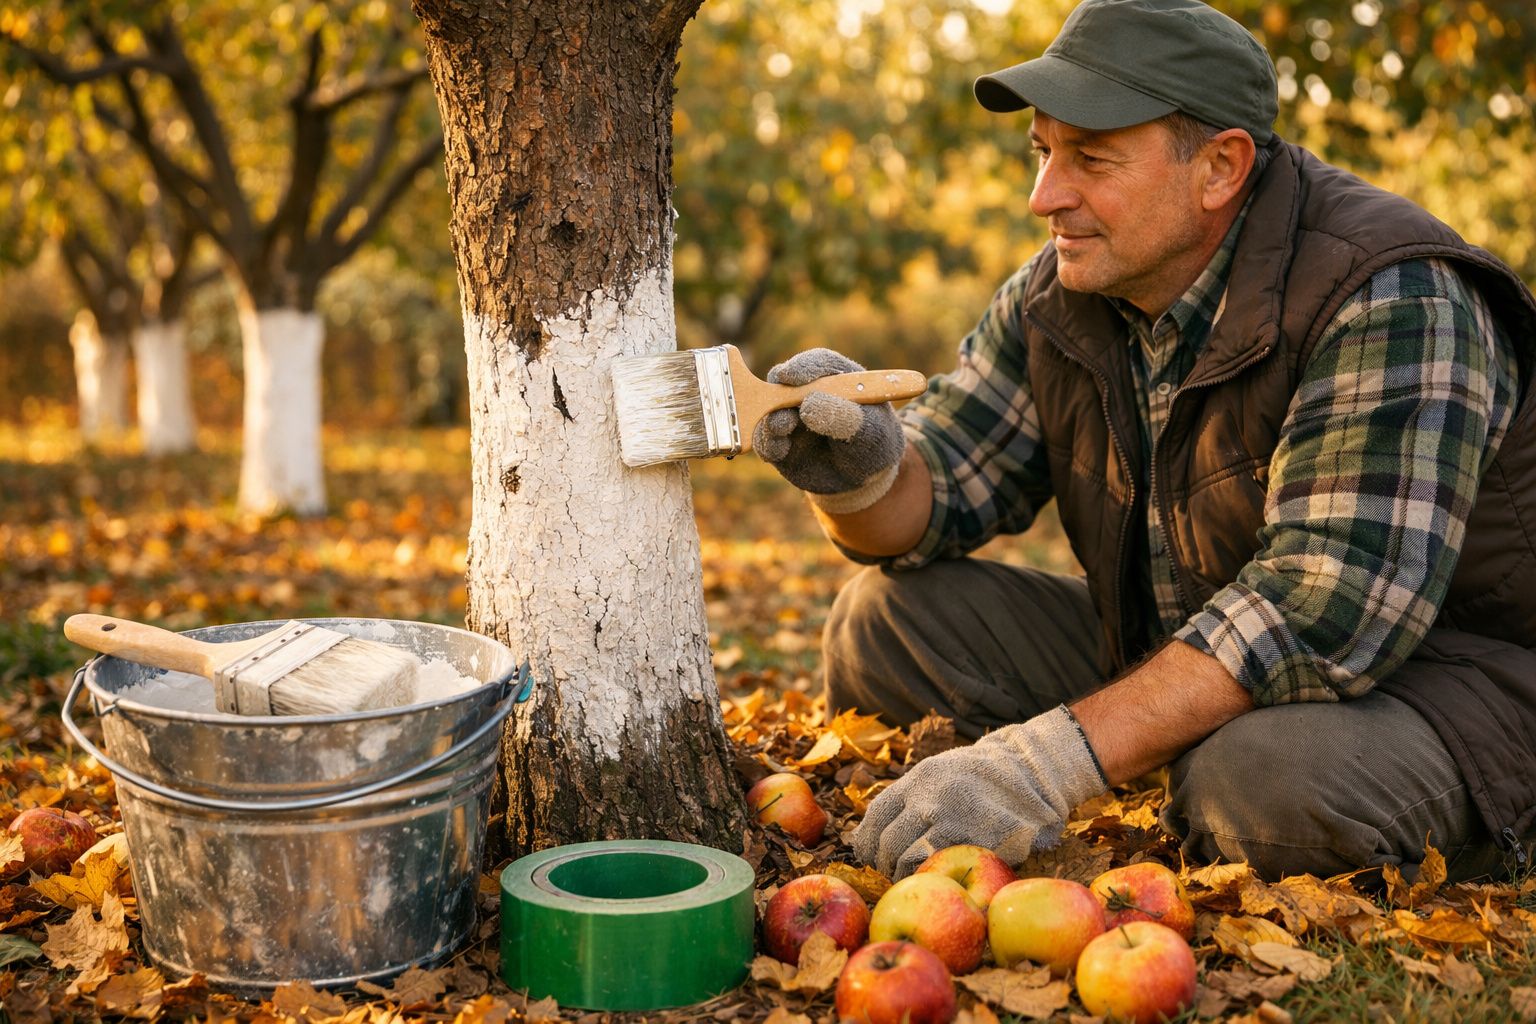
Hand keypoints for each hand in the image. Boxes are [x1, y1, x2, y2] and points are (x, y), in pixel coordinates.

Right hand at [752, 349, 905, 510]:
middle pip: (785, 382)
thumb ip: (845, 417)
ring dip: (772, 419)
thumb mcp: (871, 433)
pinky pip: (765, 441)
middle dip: (780, 393)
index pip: (819, 364)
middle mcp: (808, 394)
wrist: (864, 482)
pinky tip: (779, 450)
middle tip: (786, 408)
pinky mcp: (779, 443)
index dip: (803, 367)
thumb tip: (809, 403)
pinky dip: (767, 444)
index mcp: (837, 379)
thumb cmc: (874, 446)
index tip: (791, 376)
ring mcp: (791, 417)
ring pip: (770, 411)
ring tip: (783, 428)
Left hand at [851, 705, 1107, 878]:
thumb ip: (910, 798)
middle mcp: (931, 799)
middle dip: (886, 864)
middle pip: (888, 844)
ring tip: (916, 876)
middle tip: (894, 872)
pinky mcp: (977, 845)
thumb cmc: (984, 779)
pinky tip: (942, 878)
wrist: (1034, 772)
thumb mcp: (941, 772)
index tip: (869, 854)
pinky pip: (943, 872)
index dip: (867, 841)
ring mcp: (954, 823)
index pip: (876, 816)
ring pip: (910, 862)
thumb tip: (865, 838)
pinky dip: (937, 879)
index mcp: (919, 778)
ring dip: (908, 876)